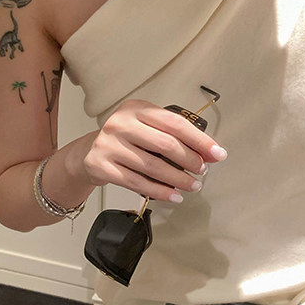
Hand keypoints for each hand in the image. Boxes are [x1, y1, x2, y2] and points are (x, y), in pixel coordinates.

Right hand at [81, 98, 227, 202]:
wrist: (87, 153)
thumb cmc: (125, 140)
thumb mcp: (146, 128)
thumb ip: (173, 136)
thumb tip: (208, 153)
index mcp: (137, 109)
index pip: (175, 123)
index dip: (199, 140)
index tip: (216, 153)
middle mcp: (121, 123)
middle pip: (165, 144)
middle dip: (190, 160)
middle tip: (202, 170)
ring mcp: (109, 145)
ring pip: (152, 166)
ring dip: (178, 179)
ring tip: (193, 185)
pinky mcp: (101, 166)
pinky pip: (137, 182)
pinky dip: (159, 191)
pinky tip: (173, 195)